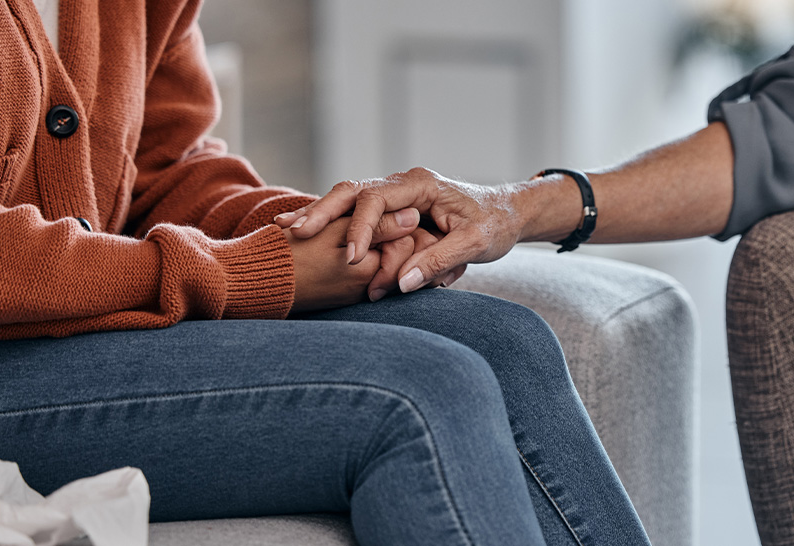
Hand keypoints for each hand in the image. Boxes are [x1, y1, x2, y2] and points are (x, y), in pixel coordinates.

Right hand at [276, 167, 523, 292]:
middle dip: (320, 211)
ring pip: (348, 201)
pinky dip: (332, 223)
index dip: (359, 228)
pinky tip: (306, 232)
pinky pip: (356, 214)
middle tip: (292, 232)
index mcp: (420, 185)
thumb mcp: (474, 245)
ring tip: (286, 231)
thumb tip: (400, 285)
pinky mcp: (393, 210)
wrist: (507, 213)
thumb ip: (439, 262)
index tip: (349, 257)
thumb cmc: (495, 225)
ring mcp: (395, 195)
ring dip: (320, 216)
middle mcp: (402, 185)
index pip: (376, 200)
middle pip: (351, 192)